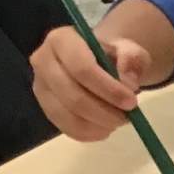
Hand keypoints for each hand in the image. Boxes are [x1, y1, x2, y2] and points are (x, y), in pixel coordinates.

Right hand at [31, 26, 148, 141]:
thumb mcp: (129, 49)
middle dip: (104, 112)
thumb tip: (128, 83)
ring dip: (98, 124)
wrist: (96, 61)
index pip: (81, 68)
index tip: (131, 102)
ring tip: (118, 121)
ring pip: (67, 115)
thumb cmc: (111, 54)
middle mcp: (42, 61)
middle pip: (72, 96)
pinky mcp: (44, 107)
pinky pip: (65, 128)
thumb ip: (133, 59)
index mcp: (62, 40)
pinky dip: (89, 134)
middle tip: (127, 116)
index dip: (108, 89)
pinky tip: (105, 128)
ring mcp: (40, 86)